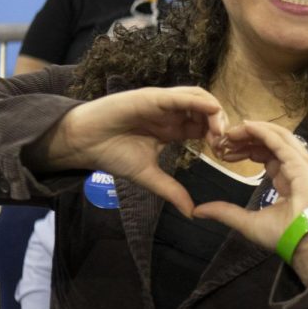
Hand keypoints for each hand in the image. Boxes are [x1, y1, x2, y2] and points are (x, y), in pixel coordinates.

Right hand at [28, 86, 225, 212]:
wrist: (82, 143)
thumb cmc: (111, 154)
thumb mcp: (148, 175)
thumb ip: (171, 190)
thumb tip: (191, 213)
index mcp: (173, 128)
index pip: (205, 126)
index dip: (218, 138)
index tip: (224, 155)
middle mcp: (171, 113)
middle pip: (208, 110)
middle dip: (221, 125)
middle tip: (225, 145)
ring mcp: (162, 103)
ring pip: (199, 99)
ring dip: (215, 113)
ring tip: (219, 133)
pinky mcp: (152, 97)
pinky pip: (181, 96)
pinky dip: (200, 101)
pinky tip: (212, 111)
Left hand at [193, 121, 307, 274]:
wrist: (306, 242)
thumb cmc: (283, 235)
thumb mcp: (247, 222)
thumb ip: (225, 212)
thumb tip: (197, 212)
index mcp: (287, 179)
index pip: (266, 155)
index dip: (245, 151)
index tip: (224, 154)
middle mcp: (296, 167)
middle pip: (270, 143)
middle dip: (246, 139)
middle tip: (223, 139)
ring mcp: (300, 163)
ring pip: (276, 136)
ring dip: (253, 131)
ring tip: (231, 131)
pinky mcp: (300, 162)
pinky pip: (279, 140)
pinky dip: (262, 131)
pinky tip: (245, 127)